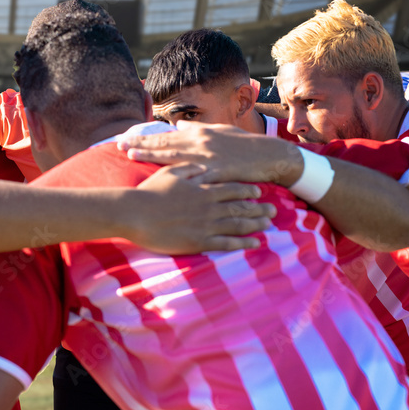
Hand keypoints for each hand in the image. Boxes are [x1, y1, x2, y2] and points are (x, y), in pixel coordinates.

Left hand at [118, 122, 302, 184]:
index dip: (145, 138)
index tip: (126, 138)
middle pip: (164, 144)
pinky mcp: (218, 172)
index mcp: (199, 134)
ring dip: (151, 156)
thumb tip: (179, 127)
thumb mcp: (219, 132)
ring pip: (174, 157)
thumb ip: (197, 130)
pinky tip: (164, 179)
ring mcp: (209, 158)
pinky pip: (195, 176)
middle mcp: (200, 143)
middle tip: (118, 145)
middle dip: (140, 144)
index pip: (166, 136)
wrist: (269, 156)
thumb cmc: (243, 145)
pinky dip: (179, 177)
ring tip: (130, 155)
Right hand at [132, 163, 275, 252]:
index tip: (258, 192)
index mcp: (204, 189)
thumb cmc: (150, 191)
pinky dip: (243, 243)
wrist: (135, 212)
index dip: (247, 191)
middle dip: (258, 208)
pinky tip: (254, 243)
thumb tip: (203, 166)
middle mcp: (209, 206)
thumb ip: (190, 169)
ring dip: (255, 224)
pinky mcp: (199, 241)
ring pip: (238, 224)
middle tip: (273, 210)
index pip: (232, 189)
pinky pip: (227, 243)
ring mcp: (206, 225)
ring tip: (268, 225)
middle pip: (240, 207)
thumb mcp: (171, 172)